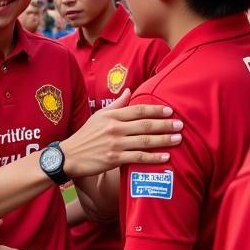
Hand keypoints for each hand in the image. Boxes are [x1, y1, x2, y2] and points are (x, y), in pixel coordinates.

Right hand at [60, 90, 181, 178]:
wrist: (69, 156)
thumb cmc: (85, 135)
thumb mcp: (99, 116)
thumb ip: (117, 104)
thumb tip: (129, 90)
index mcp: (112, 116)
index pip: (138, 110)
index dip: (156, 110)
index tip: (170, 110)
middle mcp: (115, 128)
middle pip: (145, 125)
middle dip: (165, 124)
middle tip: (180, 125)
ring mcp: (115, 144)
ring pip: (145, 141)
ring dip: (164, 140)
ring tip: (178, 139)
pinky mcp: (114, 159)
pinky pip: (138, 158)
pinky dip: (154, 158)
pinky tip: (166, 157)